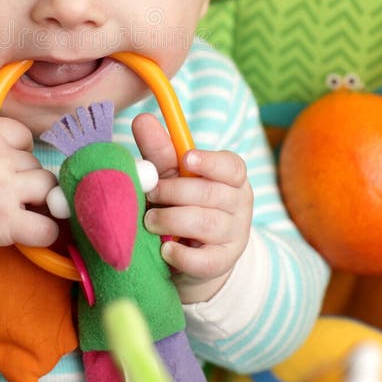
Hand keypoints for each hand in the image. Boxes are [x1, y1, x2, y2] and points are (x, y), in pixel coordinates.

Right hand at [0, 119, 58, 265]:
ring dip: (38, 201)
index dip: (19, 152)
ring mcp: (5, 191)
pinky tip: (31, 232)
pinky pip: (46, 227)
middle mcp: (0, 159)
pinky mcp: (6, 223)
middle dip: (25, 179)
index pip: (24, 136)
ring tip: (18, 210)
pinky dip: (45, 231)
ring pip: (48, 189)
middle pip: (36, 165)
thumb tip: (29, 156)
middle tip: (4, 194)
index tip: (5, 166)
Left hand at [132, 113, 252, 304]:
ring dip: (171, 220)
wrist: (192, 255)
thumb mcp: (170, 176)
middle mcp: (239, 204)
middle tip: (150, 196)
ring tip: (150, 221)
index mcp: (231, 177)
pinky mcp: (223, 263)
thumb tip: (142, 118)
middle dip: (173, 192)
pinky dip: (180, 254)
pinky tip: (165, 248)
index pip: (232, 166)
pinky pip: (204, 260)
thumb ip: (159, 150)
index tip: (186, 159)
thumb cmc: (182, 204)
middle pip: (211, 194)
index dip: (210, 162)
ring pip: (206, 224)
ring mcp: (235, 235)